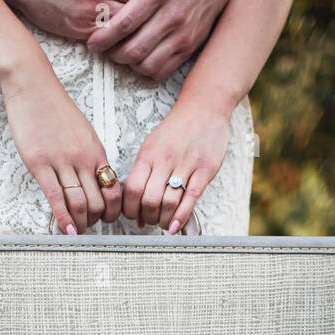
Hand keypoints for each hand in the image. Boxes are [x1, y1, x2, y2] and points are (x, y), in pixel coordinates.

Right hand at [0, 0, 140, 39]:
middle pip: (141, 3)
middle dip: (144, 9)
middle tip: (145, 14)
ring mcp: (94, 7)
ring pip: (127, 23)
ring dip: (131, 26)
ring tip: (134, 28)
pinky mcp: (81, 26)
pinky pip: (108, 36)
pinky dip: (114, 37)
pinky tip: (116, 35)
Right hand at [1, 65, 121, 233]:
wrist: (32, 86)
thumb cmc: (55, 109)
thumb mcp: (83, 132)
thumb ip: (90, 156)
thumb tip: (95, 179)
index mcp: (96, 151)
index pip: (114, 190)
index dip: (113, 211)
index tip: (105, 218)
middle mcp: (83, 159)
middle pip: (98, 202)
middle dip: (96, 220)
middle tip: (89, 226)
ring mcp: (62, 161)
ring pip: (80, 203)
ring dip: (80, 222)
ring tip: (77, 229)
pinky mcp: (40, 163)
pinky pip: (56, 197)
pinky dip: (63, 218)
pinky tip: (65, 230)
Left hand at [85, 0, 237, 81]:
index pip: (126, 22)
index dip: (105, 37)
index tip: (92, 42)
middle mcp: (172, 14)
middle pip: (134, 48)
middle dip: (114, 53)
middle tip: (105, 48)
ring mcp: (183, 34)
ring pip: (147, 64)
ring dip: (130, 63)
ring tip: (122, 52)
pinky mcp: (189, 48)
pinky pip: (162, 71)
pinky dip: (146, 69)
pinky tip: (140, 57)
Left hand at [121, 97, 230, 231]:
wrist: (204, 108)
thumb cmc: (176, 130)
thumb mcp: (152, 145)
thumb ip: (143, 173)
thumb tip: (135, 204)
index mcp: (148, 155)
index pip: (132, 189)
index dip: (130, 208)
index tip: (133, 215)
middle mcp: (165, 160)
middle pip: (149, 200)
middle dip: (146, 217)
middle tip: (148, 221)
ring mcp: (186, 165)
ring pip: (169, 202)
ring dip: (163, 219)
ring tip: (163, 222)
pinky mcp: (204, 170)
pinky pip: (191, 198)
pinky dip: (181, 216)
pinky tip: (175, 227)